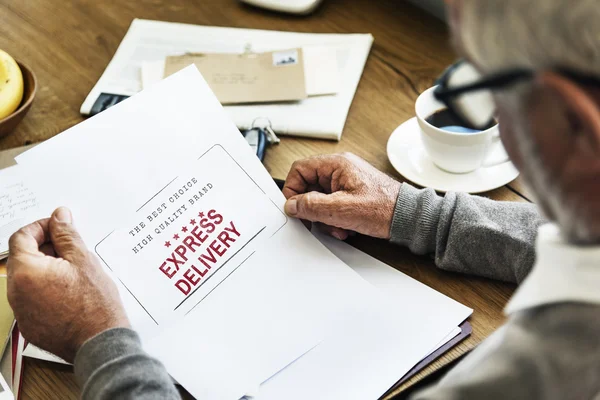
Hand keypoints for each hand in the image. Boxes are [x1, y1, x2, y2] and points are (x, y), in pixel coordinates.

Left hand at [7, 207, 129, 362]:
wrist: (99, 342)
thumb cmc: (95, 305)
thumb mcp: (84, 260)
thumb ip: (66, 235)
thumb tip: (59, 217)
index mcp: (26, 272)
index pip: (21, 237)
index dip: (41, 227)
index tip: (58, 228)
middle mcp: (16, 292)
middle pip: (22, 258)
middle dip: (45, 248)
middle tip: (71, 250)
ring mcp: (21, 311)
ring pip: (27, 278)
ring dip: (46, 268)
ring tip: (74, 272)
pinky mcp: (29, 324)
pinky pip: (32, 298)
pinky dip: (46, 289)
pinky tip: (69, 291)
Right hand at [283, 153, 400, 239]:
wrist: (408, 217)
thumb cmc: (384, 208)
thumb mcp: (341, 209)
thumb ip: (312, 206)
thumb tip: (291, 205)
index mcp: (336, 164)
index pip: (300, 169)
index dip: (292, 190)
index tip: (294, 208)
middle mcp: (340, 170)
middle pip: (309, 187)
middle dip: (312, 209)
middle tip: (317, 222)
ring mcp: (346, 182)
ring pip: (320, 199)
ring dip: (324, 218)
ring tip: (337, 227)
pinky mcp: (352, 194)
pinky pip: (332, 205)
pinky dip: (334, 219)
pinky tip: (345, 228)